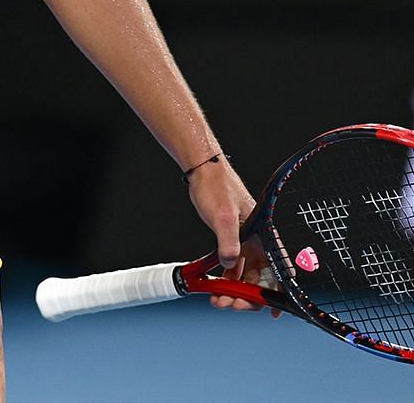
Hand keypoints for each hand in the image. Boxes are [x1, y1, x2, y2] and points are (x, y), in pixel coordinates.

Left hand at [187, 159, 273, 313]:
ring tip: (218, 301)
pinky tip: (214, 288)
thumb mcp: (223, 216)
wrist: (203, 171)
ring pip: (245, 276)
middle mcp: (258, 242)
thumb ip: (227, 242)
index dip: (280, 293)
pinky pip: (232, 267)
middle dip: (249, 296)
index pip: (281, 270)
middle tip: (232, 304)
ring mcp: (245, 242)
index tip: (275, 312)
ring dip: (234, 290)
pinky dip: (225, 279)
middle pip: (262, 279)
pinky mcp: (230, 240)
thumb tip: (229, 265)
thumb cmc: (216, 187)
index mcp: (265, 236)